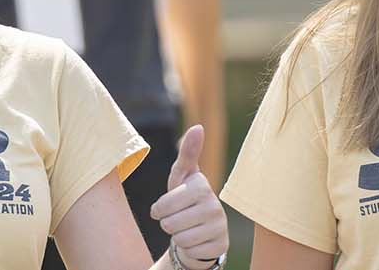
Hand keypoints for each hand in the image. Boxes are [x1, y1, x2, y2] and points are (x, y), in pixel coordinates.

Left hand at [149, 125, 227, 266]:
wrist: (202, 229)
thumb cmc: (186, 199)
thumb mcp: (181, 176)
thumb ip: (186, 153)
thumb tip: (198, 127)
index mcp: (202, 186)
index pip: (163, 205)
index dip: (158, 209)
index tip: (167, 205)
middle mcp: (215, 206)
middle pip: (170, 224)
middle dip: (168, 223)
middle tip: (178, 218)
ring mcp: (220, 227)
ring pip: (180, 239)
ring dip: (178, 236)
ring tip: (187, 228)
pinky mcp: (220, 246)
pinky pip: (190, 251)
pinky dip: (188, 249)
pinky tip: (196, 239)